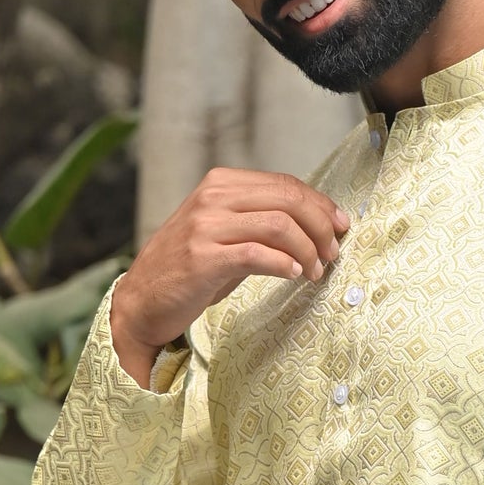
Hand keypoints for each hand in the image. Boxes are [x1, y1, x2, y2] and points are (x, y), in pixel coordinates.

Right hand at [108, 166, 348, 385]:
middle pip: (287, 200)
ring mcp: (205, 226)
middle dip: (321, 226)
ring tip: (314, 271)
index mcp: (221, 184)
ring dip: (307, 250)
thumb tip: (318, 223)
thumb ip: (261, 220)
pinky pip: (257, 254)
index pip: (285, 184)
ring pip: (279, 225)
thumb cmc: (189, 269)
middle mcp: (212, 198)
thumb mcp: (225, 232)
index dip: (320, 205)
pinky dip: (284, 264)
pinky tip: (293, 276)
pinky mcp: (203, 257)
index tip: (341, 226)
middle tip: (332, 253)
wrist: (142, 300)